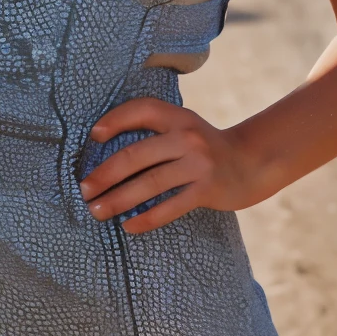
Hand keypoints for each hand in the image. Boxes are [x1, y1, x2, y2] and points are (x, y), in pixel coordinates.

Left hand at [79, 98, 264, 234]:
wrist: (252, 163)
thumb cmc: (207, 148)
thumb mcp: (185, 128)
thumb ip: (157, 131)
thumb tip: (106, 147)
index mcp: (179, 118)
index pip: (142, 109)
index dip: (116, 119)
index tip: (94, 136)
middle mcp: (187, 137)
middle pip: (137, 154)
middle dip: (105, 174)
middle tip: (84, 190)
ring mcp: (198, 164)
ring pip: (149, 183)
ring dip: (118, 199)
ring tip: (96, 211)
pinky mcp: (207, 189)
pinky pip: (170, 206)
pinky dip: (146, 218)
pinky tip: (128, 226)